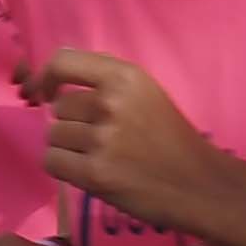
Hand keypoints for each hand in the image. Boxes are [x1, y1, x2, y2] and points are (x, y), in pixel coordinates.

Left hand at [24, 50, 227, 239]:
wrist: (199, 184)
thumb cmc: (170, 137)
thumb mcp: (145, 92)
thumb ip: (105, 79)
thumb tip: (54, 73)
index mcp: (125, 77)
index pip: (62, 62)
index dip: (46, 77)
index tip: (46, 92)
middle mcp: (110, 102)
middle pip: (58, 108)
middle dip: (72, 123)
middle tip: (102, 139)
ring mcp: (102, 138)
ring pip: (53, 136)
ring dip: (68, 148)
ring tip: (101, 157)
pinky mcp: (95, 173)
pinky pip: (52, 161)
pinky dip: (64, 168)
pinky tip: (89, 171)